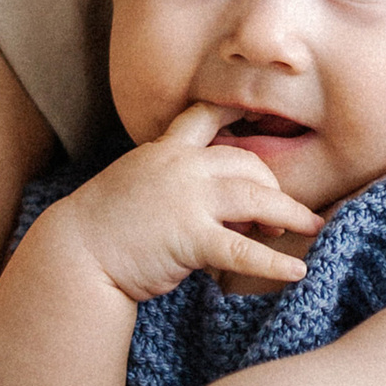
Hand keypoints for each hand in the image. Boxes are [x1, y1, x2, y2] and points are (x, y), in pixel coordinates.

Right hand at [51, 104, 322, 303]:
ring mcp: (187, 200)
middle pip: (248, 162)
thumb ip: (180, 186)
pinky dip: (274, 263)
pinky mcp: (190, 237)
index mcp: (166, 150)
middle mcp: (181, 166)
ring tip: (311, 228)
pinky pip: (244, 251)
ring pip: (257, 198)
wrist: (74, 251)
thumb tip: (227, 211)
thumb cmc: (105, 226)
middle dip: (273, 186)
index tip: (262, 114)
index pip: (205, 117)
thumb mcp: (140, 186)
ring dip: (290, 215)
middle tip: (284, 214)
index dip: (236, 113)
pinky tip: (297, 272)